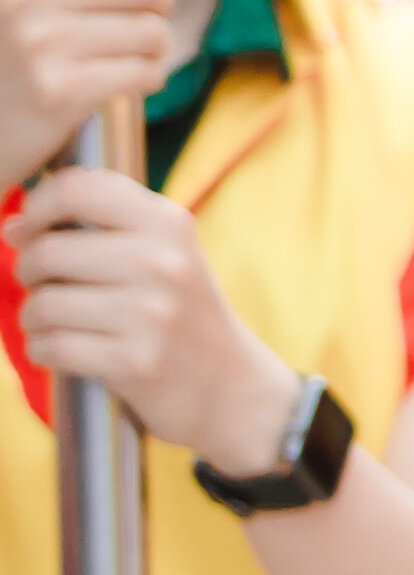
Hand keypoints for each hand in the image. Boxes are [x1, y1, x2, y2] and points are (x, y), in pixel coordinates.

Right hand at [0, 0, 179, 168]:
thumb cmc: (11, 53)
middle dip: (152, 7)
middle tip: (120, 26)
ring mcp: (37, 41)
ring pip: (153, 31)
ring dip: (148, 50)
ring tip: (109, 59)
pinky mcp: (60, 90)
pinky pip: (146, 72)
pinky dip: (142, 79)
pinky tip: (110, 85)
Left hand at [5, 173, 293, 470]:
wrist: (231, 386)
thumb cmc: (180, 313)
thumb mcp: (164, 253)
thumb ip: (99, 227)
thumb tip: (11, 227)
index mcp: (170, 225)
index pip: (79, 188)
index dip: (38, 206)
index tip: (30, 229)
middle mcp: (164, 264)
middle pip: (47, 251)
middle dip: (28, 272)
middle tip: (44, 286)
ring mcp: (152, 315)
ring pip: (43, 304)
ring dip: (34, 318)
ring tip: (55, 323)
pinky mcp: (135, 362)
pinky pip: (51, 347)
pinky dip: (43, 351)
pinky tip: (62, 351)